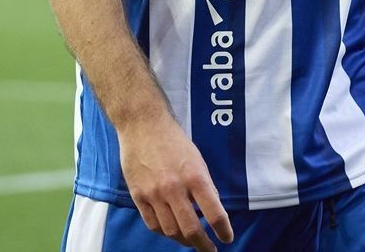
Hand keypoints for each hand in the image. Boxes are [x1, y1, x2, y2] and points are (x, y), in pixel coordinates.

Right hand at [117, 114, 233, 249]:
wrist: (143, 125)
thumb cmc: (174, 140)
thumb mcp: (197, 159)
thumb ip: (204, 185)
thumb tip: (211, 210)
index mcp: (195, 177)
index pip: (214, 213)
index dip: (223, 230)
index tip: (227, 238)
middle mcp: (174, 188)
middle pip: (191, 229)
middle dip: (203, 245)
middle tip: (210, 250)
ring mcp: (154, 194)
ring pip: (170, 231)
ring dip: (184, 240)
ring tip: (191, 241)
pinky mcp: (138, 196)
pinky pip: (152, 224)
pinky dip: (164, 232)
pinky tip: (171, 231)